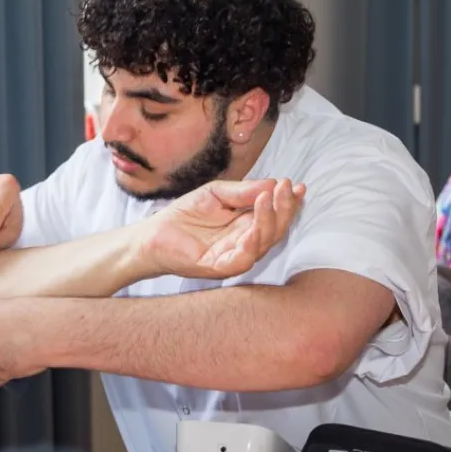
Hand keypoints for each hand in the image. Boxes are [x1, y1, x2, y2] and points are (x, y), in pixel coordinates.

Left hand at [139, 178, 305, 278]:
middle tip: (285, 188)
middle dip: (284, 208)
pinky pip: (243, 259)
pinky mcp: (219, 268)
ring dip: (270, 221)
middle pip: (275, 229)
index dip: (288, 202)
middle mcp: (246, 243)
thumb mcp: (217, 194)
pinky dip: (252, 243)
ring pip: (263, 243)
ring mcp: (234, 257)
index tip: (296, 185)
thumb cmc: (185, 215)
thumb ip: (243, 191)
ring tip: (268, 198)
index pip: (275, 215)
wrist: (154, 234)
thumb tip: (272, 183)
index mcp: (248, 226)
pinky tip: (254, 226)